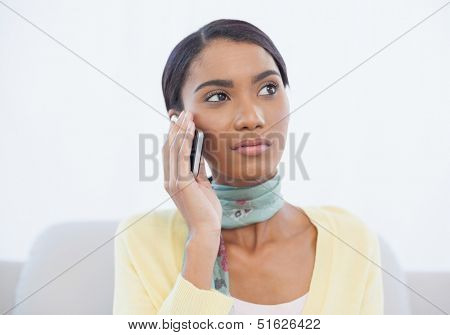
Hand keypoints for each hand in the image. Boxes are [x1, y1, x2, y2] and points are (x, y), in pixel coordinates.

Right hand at [163, 109, 221, 239]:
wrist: (206, 230)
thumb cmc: (206, 211)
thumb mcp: (202, 187)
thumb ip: (197, 171)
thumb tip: (199, 155)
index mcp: (173, 181)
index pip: (170, 153)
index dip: (173, 136)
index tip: (180, 121)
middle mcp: (169, 179)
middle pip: (169, 147)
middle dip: (175, 129)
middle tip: (181, 113)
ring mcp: (173, 181)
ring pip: (174, 149)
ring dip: (180, 130)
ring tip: (186, 115)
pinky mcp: (181, 183)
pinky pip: (182, 156)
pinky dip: (185, 140)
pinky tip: (190, 129)